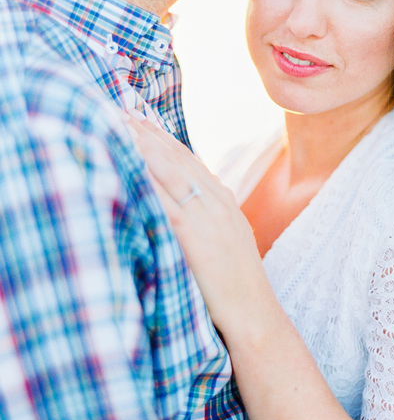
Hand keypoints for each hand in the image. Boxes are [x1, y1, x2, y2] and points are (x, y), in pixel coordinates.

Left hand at [128, 117, 267, 332]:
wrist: (254, 313)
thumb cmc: (235, 284)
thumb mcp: (226, 239)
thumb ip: (206, 217)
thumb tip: (180, 204)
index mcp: (222, 199)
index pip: (186, 158)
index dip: (160, 135)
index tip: (136, 116)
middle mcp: (215, 200)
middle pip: (174, 156)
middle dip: (145, 130)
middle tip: (117, 107)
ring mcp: (206, 215)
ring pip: (168, 170)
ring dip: (140, 145)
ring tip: (115, 123)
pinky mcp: (193, 234)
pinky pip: (162, 200)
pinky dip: (143, 179)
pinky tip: (123, 164)